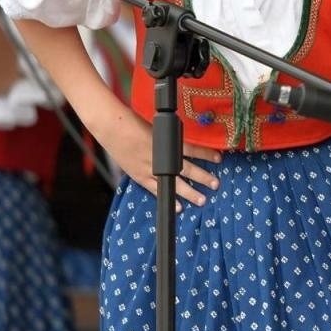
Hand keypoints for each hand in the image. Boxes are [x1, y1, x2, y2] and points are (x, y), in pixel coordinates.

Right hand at [98, 109, 221, 211]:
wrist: (112, 127)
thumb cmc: (133, 122)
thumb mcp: (158, 125)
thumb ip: (172, 136)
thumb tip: (186, 141)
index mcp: (166, 142)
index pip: (192, 149)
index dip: (206, 154)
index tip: (219, 158)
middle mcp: (160, 157)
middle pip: (187, 169)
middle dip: (203, 177)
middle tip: (215, 184)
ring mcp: (150, 168)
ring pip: (174, 183)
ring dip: (190, 192)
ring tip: (202, 199)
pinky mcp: (140, 176)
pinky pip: (157, 191)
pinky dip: (169, 199)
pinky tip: (180, 207)